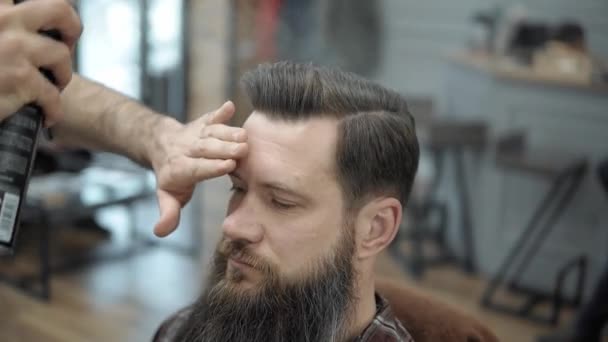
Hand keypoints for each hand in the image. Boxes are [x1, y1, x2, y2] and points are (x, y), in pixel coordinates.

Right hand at [0, 0, 80, 124]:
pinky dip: (53, 109)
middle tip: (64, 46)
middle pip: (60, 9)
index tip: (54, 22)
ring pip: (61, 55)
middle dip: (71, 28)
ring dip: (61, 76)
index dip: (56, 12)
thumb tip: (32, 13)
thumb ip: (5, 24)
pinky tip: (44, 115)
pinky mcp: (19, 79)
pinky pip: (53, 94)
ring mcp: (12, 48)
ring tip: (48, 86)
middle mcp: (1, 20)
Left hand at [149, 101, 247, 236]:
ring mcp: (195, 134)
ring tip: (245, 136)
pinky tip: (230, 106)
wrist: (161, 144)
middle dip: (224, 148)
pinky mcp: (202, 123)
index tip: (228, 166)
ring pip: (211, 132)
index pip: (196, 168)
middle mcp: (187, 149)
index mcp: (179, 169)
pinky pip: (210, 116)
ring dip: (228, 132)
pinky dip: (220, 111)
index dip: (211, 166)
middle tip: (243, 150)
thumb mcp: (168, 196)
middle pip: (206, 148)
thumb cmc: (171, 176)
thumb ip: (168, 214)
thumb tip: (160, 232)